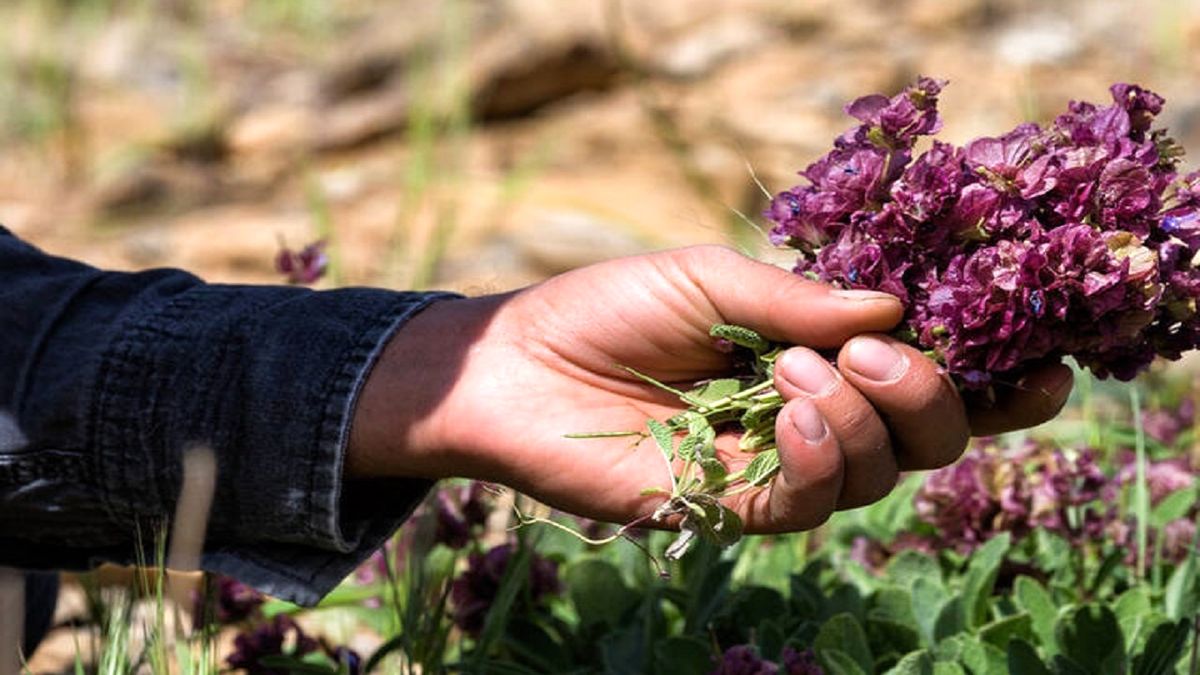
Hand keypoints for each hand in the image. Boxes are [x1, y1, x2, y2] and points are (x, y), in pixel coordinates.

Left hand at [348, 246, 1072, 532]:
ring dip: (862, 421)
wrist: (518, 363)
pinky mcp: (732, 507)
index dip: (989, 379)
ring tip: (799, 370)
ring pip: (879, 475)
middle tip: (879, 357)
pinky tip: (786, 414)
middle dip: (931, 400)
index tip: (1039, 365)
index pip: (923, 376)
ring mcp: (776, 467)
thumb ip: (800, 299)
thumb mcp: (709, 276)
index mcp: (819, 353)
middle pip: (926, 438)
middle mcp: (813, 415)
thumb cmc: (607, 307)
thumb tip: (898, 312)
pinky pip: (810, 505)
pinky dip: (819, 459)